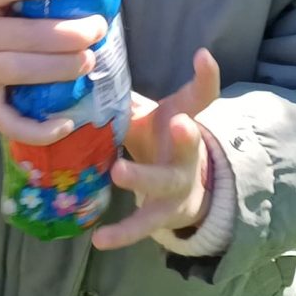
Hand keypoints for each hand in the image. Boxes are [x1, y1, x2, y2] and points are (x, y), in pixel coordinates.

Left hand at [91, 48, 221, 250]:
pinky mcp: (161, 215)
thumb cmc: (159, 140)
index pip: (202, 97)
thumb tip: (88, 66)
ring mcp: (176, 188)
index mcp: (184, 123)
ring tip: (118, 172)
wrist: (183, 189)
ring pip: (163, 185)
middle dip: (186, 136)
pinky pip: (141, 226)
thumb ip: (127, 96)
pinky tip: (98, 240)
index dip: (206, 77)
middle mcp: (186, 156)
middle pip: (191, 146)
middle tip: (179, 122)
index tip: (202, 56)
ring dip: (142, 178)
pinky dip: (121, 234)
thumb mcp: (152, 114)